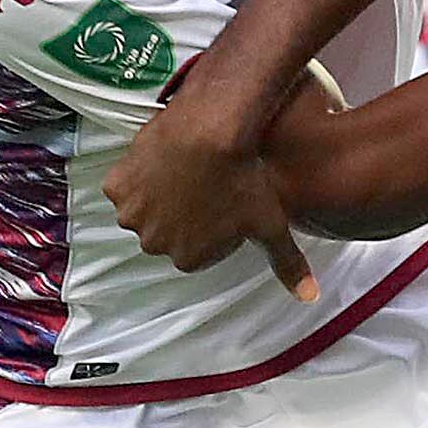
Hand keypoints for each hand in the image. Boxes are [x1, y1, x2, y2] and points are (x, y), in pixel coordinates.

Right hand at [104, 97, 319, 299]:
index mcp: (187, 259)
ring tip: (180, 169)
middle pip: (164, 231)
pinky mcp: (117, 186)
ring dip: (155, 194)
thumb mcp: (271, 224)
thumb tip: (310, 297)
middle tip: (199, 183)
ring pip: (142, 208)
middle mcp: (155, 243)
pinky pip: (123, 185)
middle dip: (177, 212)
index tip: (216, 203)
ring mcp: (133, 214)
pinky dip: (135, 174)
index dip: (204, 224)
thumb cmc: (244, 177)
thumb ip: (287, 264)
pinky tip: (159, 160)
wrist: (213, 130)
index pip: (192, 247)